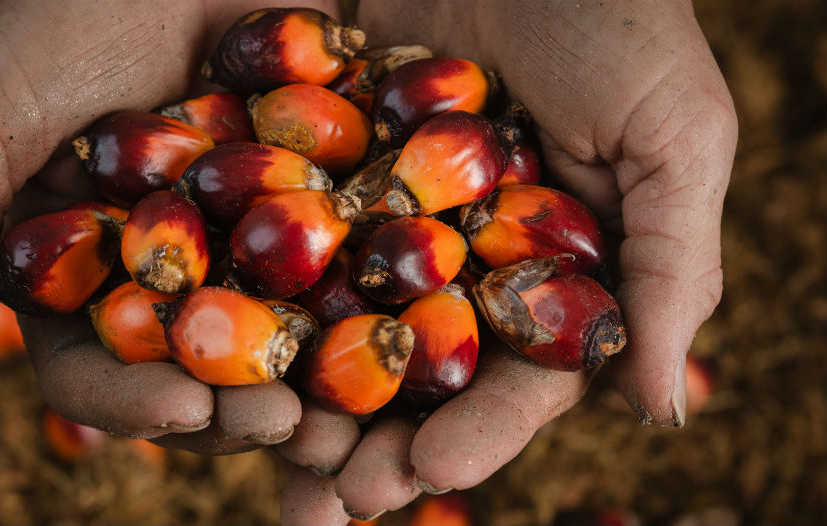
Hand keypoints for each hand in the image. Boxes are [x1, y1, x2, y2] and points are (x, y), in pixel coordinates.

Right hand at [0, 0, 344, 448]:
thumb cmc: (65, 14)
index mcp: (79, 278)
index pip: (97, 372)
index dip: (133, 404)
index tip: (184, 410)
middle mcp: (163, 279)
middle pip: (196, 378)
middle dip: (234, 411)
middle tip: (284, 425)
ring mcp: (240, 250)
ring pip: (276, 345)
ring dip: (310, 387)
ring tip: (343, 411)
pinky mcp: (308, 213)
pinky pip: (342, 272)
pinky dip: (365, 308)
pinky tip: (395, 332)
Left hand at [277, 0, 736, 521]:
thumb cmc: (617, 19)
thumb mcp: (674, 134)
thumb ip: (672, 268)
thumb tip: (663, 409)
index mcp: (551, 274)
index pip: (520, 379)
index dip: (482, 432)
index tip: (433, 475)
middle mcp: (465, 264)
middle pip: (420, 378)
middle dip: (380, 445)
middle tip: (335, 500)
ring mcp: (390, 224)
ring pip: (344, 330)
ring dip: (307, 398)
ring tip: (269, 451)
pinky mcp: (326, 175)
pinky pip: (285, 243)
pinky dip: (255, 296)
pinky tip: (215, 347)